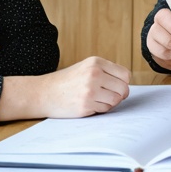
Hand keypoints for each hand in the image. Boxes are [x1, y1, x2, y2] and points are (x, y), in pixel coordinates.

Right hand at [0, 57, 130, 120]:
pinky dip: (100, 109)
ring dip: (110, 103)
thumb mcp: (86, 67)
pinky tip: (89, 105)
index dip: (123, 83)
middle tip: (109, 96)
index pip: (125, 74)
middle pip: (123, 88)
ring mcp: (90, 89)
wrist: (44, 93)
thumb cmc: (66, 81)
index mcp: (96, 62)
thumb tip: (126, 86)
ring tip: (97, 100)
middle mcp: (94, 74)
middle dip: (119, 95)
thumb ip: (105, 72)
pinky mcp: (85, 104)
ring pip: (116, 100)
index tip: (116, 87)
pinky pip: (105, 109)